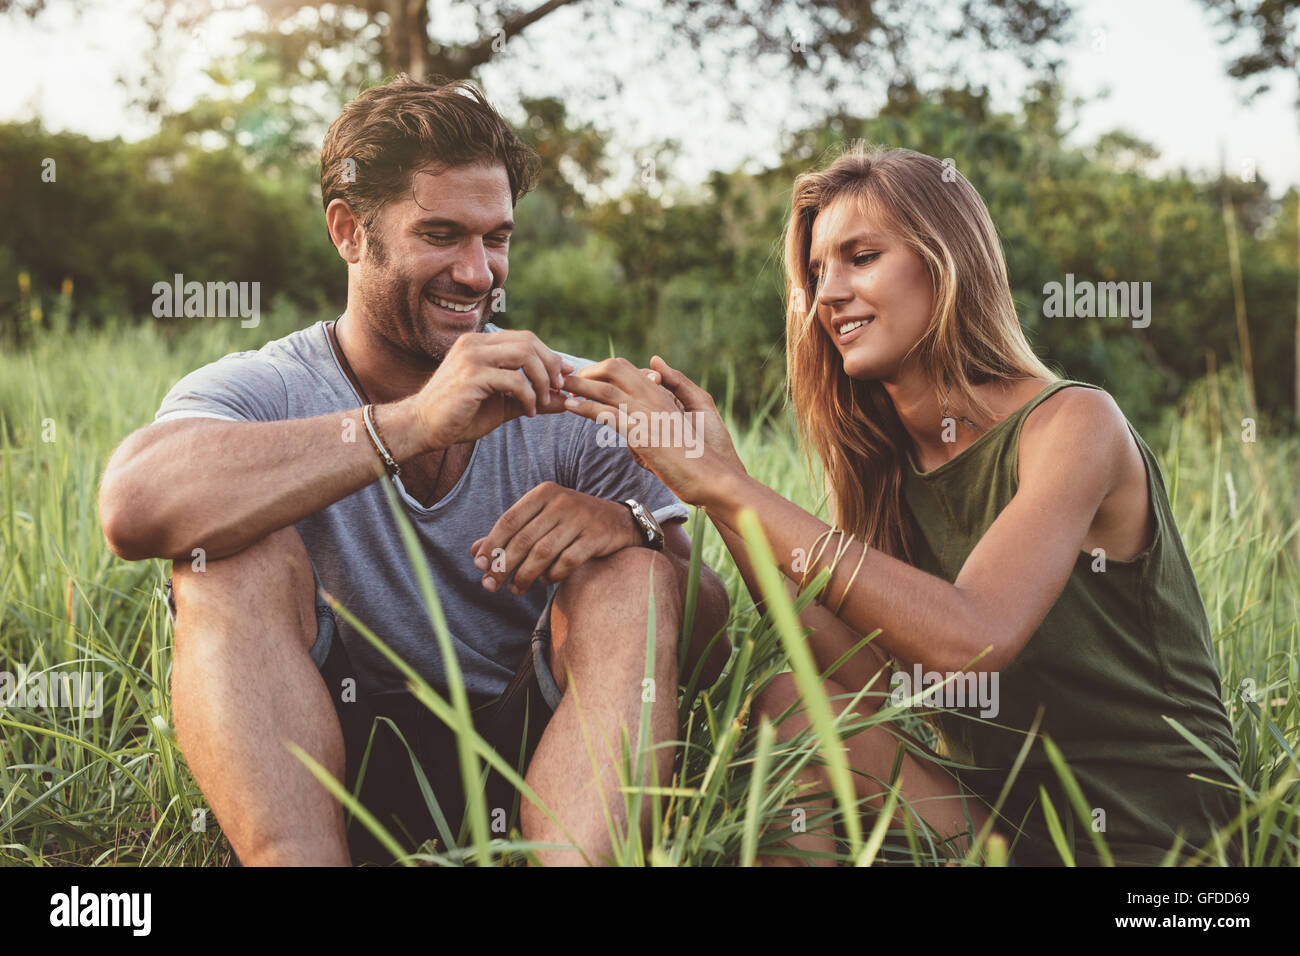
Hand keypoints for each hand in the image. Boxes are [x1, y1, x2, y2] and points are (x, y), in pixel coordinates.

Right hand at [402, 330, 573, 451]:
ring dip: (542, 380)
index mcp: (479, 344)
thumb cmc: (460, 415)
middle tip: (557, 388)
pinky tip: (528, 411)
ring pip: (525, 356)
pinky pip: (514, 380)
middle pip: (528, 341)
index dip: (549, 355)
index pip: (524, 338)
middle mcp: (475, 344)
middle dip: (550, 365)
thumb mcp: (502, 405)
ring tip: (542, 401)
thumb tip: (563, 401)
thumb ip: (531, 398)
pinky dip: (529, 396)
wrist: (422, 427)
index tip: (563, 375)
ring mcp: (472, 358)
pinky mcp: (472, 377)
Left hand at [470, 482, 640, 594]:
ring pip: (543, 553)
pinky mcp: (596, 536)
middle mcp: (561, 502)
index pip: (509, 520)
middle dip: (504, 566)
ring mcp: (581, 518)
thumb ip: (510, 534)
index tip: (479, 565)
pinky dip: (552, 575)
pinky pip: (567, 562)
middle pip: (523, 539)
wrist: (619, 520)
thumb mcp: (541, 520)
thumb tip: (475, 552)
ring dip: (524, 576)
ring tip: (516, 589)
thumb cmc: (571, 522)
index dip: (491, 545)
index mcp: (544, 493)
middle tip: (491, 585)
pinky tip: (545, 581)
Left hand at [561, 355, 742, 504]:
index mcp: (662, 395)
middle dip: (587, 370)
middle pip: (615, 368)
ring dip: (578, 385)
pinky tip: (570, 407)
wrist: (712, 476)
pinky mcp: (642, 433)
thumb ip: (652, 424)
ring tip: (557, 386)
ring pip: (607, 388)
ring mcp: (649, 413)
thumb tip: (636, 425)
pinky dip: (585, 407)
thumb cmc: (693, 461)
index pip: (627, 370)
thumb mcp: (670, 434)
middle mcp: (655, 398)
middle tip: (566, 378)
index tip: (583, 376)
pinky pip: (608, 413)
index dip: (601, 370)